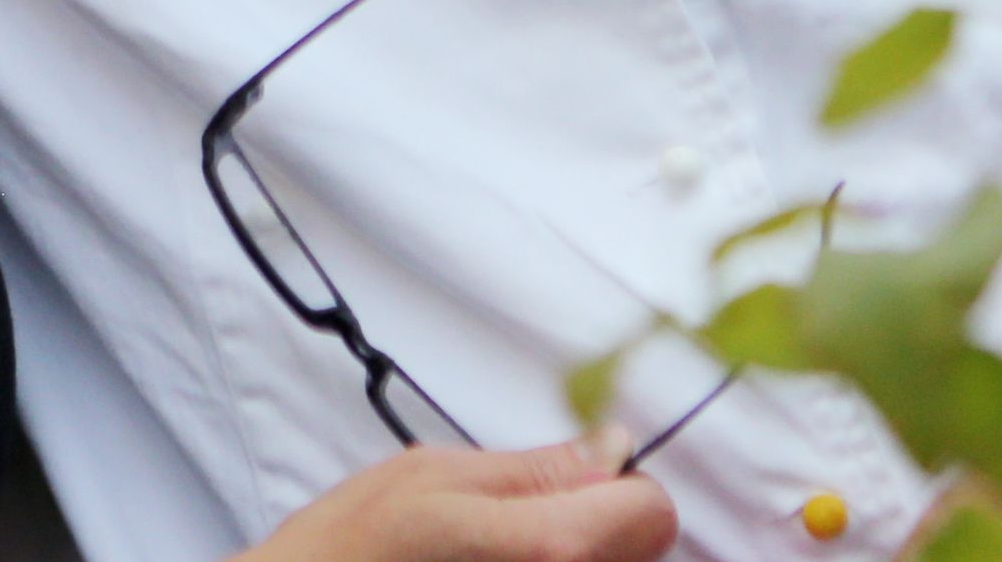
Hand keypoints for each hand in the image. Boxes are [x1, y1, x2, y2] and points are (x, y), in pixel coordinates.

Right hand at [244, 443, 675, 561]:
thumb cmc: (348, 553)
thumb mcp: (433, 477)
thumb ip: (535, 468)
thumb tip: (610, 450)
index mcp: (550, 550)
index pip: (653, 514)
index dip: (619, 490)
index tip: (580, 487)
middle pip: (636, 556)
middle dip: (594, 530)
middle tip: (515, 528)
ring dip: (566, 559)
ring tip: (488, 558)